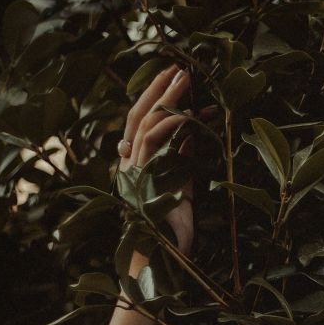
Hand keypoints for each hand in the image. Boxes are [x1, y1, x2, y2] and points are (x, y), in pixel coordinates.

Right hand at [120, 63, 195, 253]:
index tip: (177, 83)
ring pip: (145, 120)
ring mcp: (134, 167)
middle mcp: (132, 163)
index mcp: (140, 165)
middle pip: (139, 114)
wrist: (162, 256)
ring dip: (166, 97)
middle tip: (177, 68)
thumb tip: (191, 138)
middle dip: (158, 89)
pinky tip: (187, 112)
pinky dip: (170, 122)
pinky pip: (153, 138)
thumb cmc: (172, 229)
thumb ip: (183, 162)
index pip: (144, 123)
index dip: (158, 101)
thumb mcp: (183, 188)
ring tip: (185, 78)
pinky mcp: (143, 173)